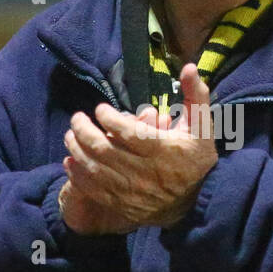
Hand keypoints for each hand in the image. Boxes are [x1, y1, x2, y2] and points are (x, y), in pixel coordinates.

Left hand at [62, 62, 218, 231]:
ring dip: (77, 151)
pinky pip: (94, 190)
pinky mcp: (123, 204)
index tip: (100, 109)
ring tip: (70, 135)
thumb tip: (189, 67)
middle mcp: (145, 172)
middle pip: (105, 151)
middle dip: (84, 132)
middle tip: (76, 118)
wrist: (197, 200)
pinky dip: (78, 175)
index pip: (129, 133)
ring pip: (95, 170)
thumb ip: (196, 96)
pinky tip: (71, 161)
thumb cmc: (195, 158)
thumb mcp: (202, 126)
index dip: (109, 118)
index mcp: (163, 151)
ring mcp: (132, 191)